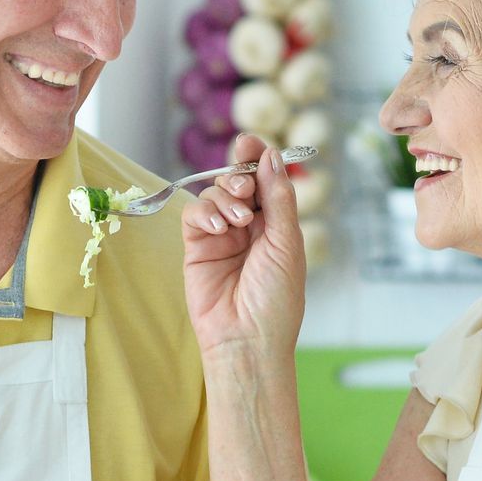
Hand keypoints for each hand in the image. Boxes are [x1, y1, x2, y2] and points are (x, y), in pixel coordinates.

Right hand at [181, 134, 305, 358]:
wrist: (247, 339)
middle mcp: (249, 227)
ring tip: (236, 222)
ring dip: (224, 197)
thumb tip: (271, 156)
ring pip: (214, 193)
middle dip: (238, 175)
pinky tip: (218, 227)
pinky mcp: (196, 246)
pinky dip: (204, 212)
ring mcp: (221, 236)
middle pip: (238, 181)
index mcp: (277, 225)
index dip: (256, 158)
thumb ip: (278, 198)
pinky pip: (194, 214)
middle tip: (243, 187)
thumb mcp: (287, 243)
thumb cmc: (275, 299)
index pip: (265, 181)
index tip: (248, 141)